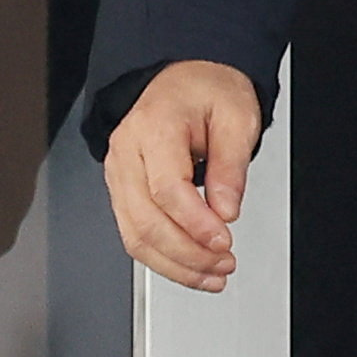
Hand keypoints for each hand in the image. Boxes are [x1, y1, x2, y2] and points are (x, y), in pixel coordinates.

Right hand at [103, 60, 265, 291]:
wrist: (182, 79)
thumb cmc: (206, 91)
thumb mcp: (237, 117)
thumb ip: (231, 166)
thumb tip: (225, 210)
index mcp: (154, 126)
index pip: (166, 188)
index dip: (195, 222)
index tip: (224, 240)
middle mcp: (126, 153)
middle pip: (146, 219)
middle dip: (187, 252)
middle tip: (224, 263)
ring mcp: (119, 175)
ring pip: (135, 236)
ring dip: (175, 264)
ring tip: (213, 276)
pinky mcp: (123, 192)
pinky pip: (135, 234)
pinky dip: (163, 258)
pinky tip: (191, 269)